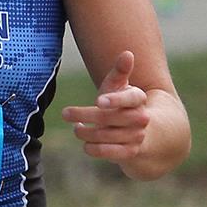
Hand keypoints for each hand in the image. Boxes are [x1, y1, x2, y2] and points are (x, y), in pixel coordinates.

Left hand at [61, 50, 148, 167]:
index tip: (98, 101)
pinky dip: (94, 149)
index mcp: (139, 99)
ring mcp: (137, 136)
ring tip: (76, 128)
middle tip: (65, 113)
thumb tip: (127, 53)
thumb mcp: (119, 86)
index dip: (115, 100)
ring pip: (107, 135)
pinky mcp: (130, 153)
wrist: (136, 130)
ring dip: (86, 132)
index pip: (131, 99)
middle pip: (112, 117)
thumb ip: (120, 71)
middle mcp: (141, 118)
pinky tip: (85, 143)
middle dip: (86, 115)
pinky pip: (110, 153)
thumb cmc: (120, 103)